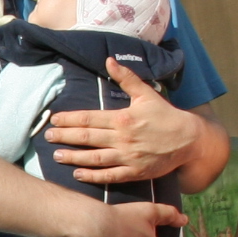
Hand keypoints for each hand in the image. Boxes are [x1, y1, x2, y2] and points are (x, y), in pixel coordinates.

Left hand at [45, 59, 200, 184]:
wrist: (189, 139)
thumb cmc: (166, 115)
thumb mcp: (146, 93)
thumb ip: (126, 78)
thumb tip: (109, 60)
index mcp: (123, 118)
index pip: (89, 118)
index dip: (69, 119)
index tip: (54, 120)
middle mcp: (123, 138)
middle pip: (87, 138)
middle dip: (65, 137)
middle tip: (47, 138)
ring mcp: (128, 157)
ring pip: (94, 158)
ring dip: (74, 157)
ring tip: (57, 156)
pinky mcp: (135, 172)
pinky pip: (110, 175)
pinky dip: (93, 176)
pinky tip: (78, 174)